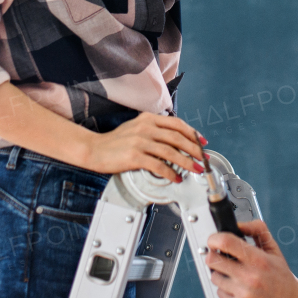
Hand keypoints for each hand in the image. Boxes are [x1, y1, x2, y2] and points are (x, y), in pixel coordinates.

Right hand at [81, 112, 206, 182]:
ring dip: (186, 162)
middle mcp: (145, 128)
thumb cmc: (115, 141)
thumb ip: (153, 130)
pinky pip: (158, 165)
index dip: (192, 133)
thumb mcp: (135, 127)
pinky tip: (175, 178)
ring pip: (171, 152)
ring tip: (195, 169)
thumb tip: (175, 140)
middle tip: (203, 158)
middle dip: (194, 149)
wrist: (94, 149)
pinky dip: (170, 173)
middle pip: (177, 137)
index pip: (176, 124)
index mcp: (148, 119)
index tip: (201, 142)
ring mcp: (140, 142)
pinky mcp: (134, 156)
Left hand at [206, 219, 297, 297]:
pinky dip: (225, 290)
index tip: (214, 240)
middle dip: (214, 255)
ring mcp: (242, 293)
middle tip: (221, 256)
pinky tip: (237, 288)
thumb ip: (258, 232)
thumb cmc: (284, 282)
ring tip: (233, 275)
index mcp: (258, 260)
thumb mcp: (275, 252)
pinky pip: (219, 293)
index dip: (214, 238)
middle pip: (213, 259)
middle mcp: (249, 276)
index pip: (226, 242)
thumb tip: (240, 224)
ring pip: (214, 276)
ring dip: (220, 274)